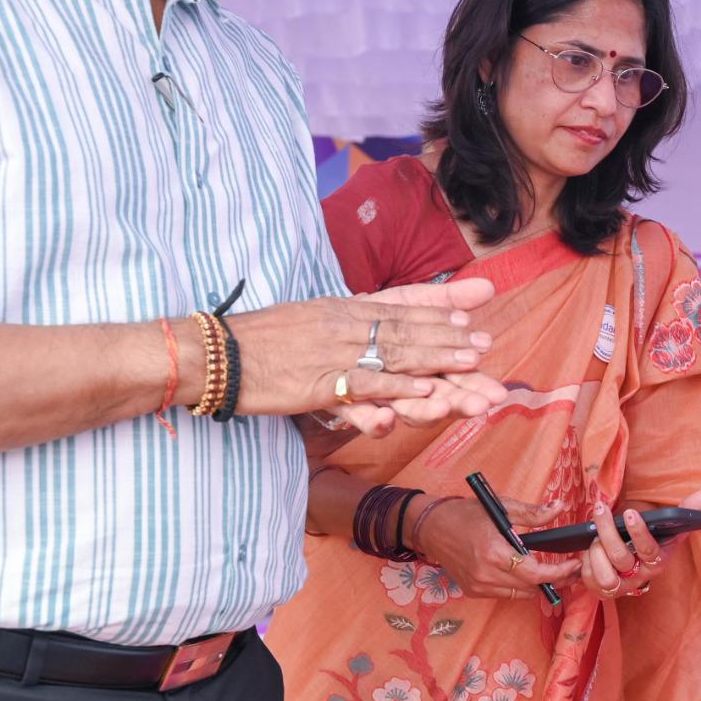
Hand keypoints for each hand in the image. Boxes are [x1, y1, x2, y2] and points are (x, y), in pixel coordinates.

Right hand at [223, 280, 505, 432]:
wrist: (213, 354)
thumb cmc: (259, 342)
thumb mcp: (306, 321)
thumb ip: (343, 321)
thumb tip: (367, 325)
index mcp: (341, 309)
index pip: (398, 308)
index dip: (436, 314)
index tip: (470, 319)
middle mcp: (344, 325)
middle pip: (407, 333)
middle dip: (450, 342)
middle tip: (487, 349)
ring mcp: (334, 353)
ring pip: (396, 356)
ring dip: (437, 361)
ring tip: (471, 365)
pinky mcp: (319, 382)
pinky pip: (365, 385)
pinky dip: (396, 388)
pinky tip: (424, 391)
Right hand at [411, 494, 583, 602]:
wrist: (431, 528)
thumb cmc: (466, 514)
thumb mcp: (501, 507)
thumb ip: (533, 513)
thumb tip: (560, 508)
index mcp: (493, 552)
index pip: (534, 573)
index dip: (558, 572)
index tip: (574, 564)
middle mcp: (485, 574)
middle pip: (531, 587)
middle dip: (555, 580)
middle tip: (573, 569)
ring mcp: (478, 586)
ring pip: (520, 594)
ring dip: (538, 585)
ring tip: (557, 573)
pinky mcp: (473, 591)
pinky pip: (505, 594)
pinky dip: (520, 587)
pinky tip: (529, 575)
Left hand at [577, 486, 700, 599]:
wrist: (632, 560)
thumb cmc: (652, 537)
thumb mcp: (670, 525)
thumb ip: (690, 508)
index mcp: (658, 561)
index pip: (649, 550)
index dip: (639, 533)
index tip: (630, 512)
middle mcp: (640, 577)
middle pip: (621, 558)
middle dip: (607, 532)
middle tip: (601, 509)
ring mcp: (620, 586)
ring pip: (604, 575)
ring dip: (595, 551)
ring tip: (593, 533)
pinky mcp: (600, 590)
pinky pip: (588, 579)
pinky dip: (584, 562)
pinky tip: (586, 547)